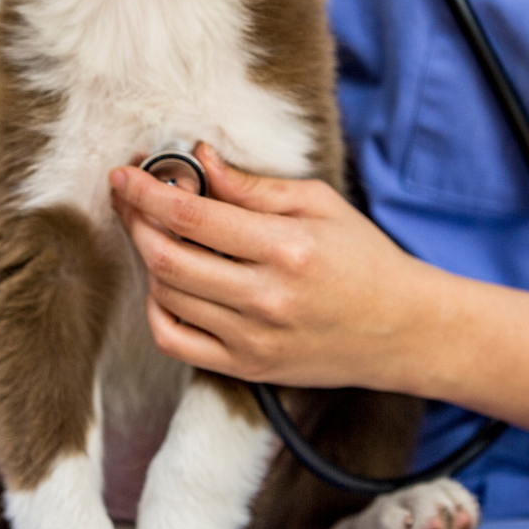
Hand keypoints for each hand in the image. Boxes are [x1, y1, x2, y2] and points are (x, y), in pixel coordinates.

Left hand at [108, 144, 438, 389]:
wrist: (403, 329)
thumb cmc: (365, 258)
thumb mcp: (320, 204)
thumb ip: (255, 186)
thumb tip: (202, 160)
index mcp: (287, 248)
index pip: (192, 217)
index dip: (147, 192)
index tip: (124, 172)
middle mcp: (266, 298)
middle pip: (167, 258)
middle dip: (135, 220)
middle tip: (128, 196)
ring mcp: (253, 339)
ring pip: (166, 297)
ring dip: (147, 259)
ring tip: (155, 232)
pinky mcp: (248, 368)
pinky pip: (176, 342)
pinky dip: (157, 309)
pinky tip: (166, 283)